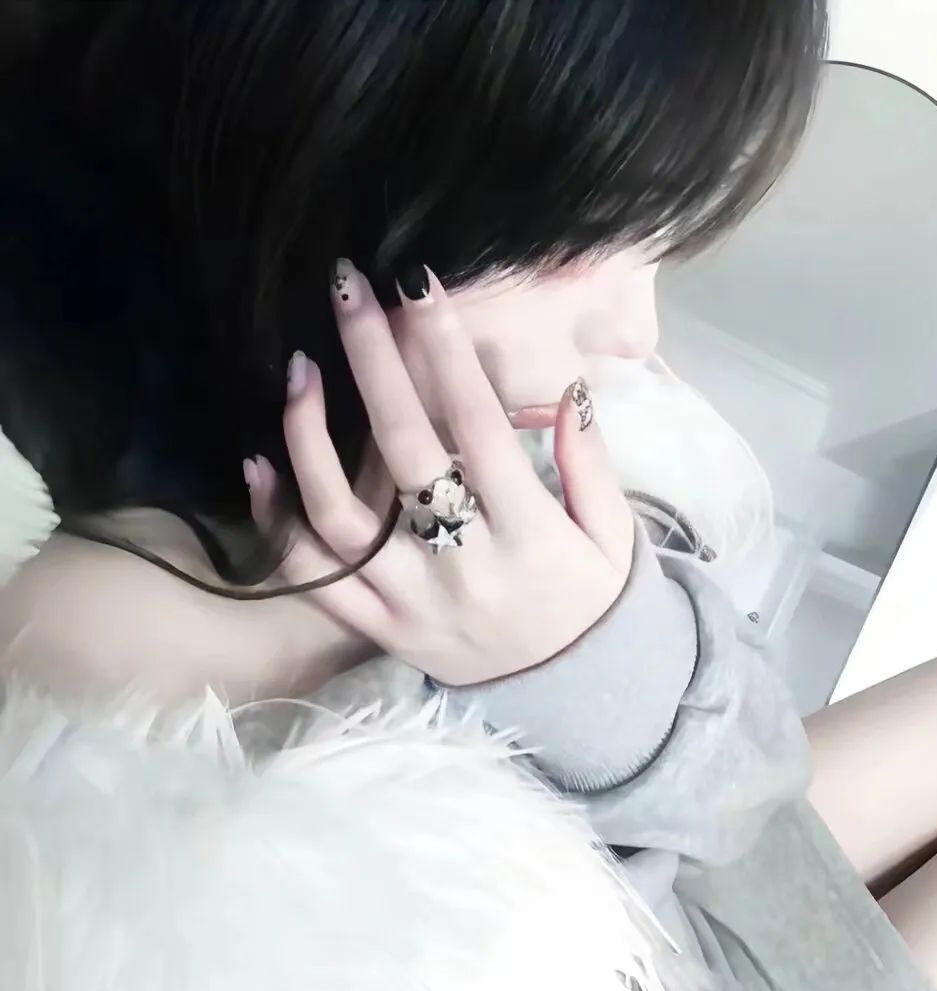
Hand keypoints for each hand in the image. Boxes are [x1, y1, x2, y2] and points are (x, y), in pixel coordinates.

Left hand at [245, 261, 634, 686]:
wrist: (573, 696)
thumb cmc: (593, 602)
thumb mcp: (615, 537)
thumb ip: (591, 466)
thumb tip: (568, 394)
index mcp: (531, 536)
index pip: (480, 427)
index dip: (446, 351)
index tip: (418, 284)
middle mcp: (465, 566)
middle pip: (405, 450)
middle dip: (373, 360)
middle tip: (347, 290)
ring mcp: (413, 602)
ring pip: (340, 517)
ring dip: (309, 436)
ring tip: (300, 370)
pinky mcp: (381, 629)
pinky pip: (315, 580)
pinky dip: (278, 525)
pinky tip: (258, 467)